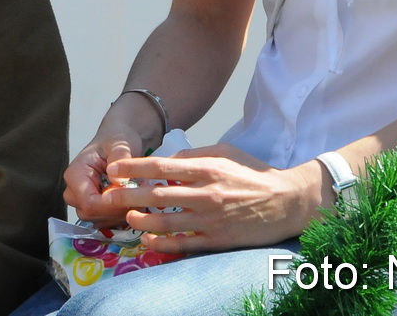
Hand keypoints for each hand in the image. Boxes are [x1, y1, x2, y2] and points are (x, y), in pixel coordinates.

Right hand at [62, 99, 161, 222]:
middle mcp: (74, 191)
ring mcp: (82, 201)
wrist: (119, 142)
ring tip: (136, 196)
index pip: (89, 203)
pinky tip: (131, 202)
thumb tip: (118, 179)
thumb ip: (120, 159)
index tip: (132, 198)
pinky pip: (105, 222)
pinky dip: (120, 216)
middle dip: (117, 211)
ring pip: (99, 221)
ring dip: (120, 214)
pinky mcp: (92, 208)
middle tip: (138, 197)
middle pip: (92, 214)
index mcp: (75, 175)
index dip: (111, 206)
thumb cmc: (117, 141)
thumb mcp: (121, 145)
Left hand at [98, 143, 328, 253]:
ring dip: (142, 221)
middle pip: (158, 194)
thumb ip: (194, 156)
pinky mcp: (218, 239)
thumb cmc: (253, 173)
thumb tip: (164, 160)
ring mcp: (212, 219)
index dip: (134, 168)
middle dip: (129, 196)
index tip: (114, 170)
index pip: (162, 166)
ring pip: (168, 221)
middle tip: (109, 196)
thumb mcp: (225, 152)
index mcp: (207, 168)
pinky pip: (185, 243)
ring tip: (126, 218)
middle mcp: (206, 193)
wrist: (288, 201)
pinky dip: (164, 244)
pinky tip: (147, 242)